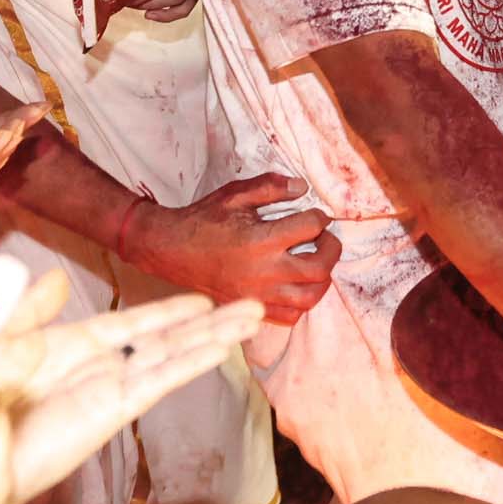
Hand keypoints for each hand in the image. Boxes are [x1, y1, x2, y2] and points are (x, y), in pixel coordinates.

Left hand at [0, 280, 263, 501]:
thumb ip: (29, 311)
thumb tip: (57, 278)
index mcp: (72, 348)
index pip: (133, 325)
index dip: (169, 312)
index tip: (204, 301)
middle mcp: (99, 368)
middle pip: (165, 340)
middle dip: (209, 324)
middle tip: (253, 306)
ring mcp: (108, 390)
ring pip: (172, 356)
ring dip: (213, 338)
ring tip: (253, 319)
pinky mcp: (111, 412)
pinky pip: (158, 381)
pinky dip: (190, 363)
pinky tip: (220, 350)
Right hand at [127, 175, 339, 323]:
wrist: (171, 250)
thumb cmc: (203, 220)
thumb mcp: (236, 195)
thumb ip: (270, 188)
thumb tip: (302, 187)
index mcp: (261, 240)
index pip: (310, 227)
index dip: (320, 217)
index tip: (317, 215)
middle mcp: (263, 271)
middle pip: (318, 269)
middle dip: (331, 250)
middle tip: (327, 239)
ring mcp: (257, 295)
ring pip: (308, 298)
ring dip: (321, 280)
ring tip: (316, 263)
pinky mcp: (250, 307)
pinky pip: (288, 316)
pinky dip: (301, 303)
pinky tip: (296, 285)